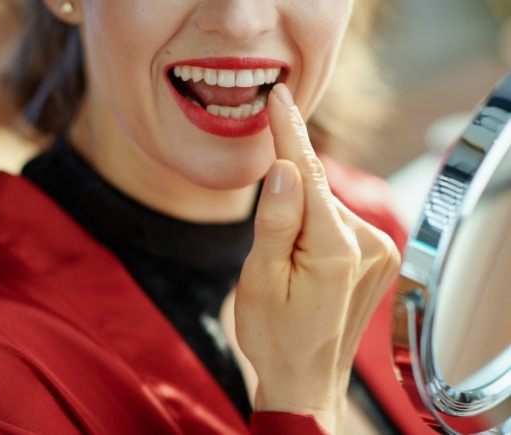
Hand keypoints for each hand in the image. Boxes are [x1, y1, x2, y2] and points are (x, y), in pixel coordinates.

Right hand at [234, 84, 399, 433]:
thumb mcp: (260, 280)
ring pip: (326, 207)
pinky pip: (338, 223)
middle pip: (317, 191)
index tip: (278, 97)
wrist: (306, 380)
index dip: (289, 133)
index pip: (309, 174)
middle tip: (267, 245)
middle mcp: (369, 244)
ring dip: (301, 217)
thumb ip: (276, 221)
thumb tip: (285, 168)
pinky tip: (304, 260)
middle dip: (287, 195)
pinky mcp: (378, 258)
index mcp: (335, 249)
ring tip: (285, 265)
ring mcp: (379, 251)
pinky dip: (316, 226)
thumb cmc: (275, 335)